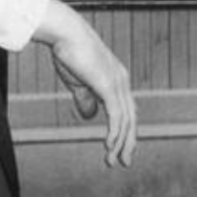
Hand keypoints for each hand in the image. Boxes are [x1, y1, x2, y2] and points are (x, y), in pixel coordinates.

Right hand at [35, 0, 136, 167]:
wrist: (65, 33)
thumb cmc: (69, 54)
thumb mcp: (78, 82)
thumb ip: (86, 99)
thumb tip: (90, 117)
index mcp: (117, 80)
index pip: (127, 111)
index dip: (125, 131)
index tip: (118, 148)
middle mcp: (122, 82)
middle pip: (131, 119)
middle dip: (128, 143)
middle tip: (124, 163)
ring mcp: (118, 83)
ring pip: (125, 120)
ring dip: (120, 143)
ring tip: (113, 160)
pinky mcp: (109, 85)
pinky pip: (116, 115)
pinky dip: (114, 132)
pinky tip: (109, 145)